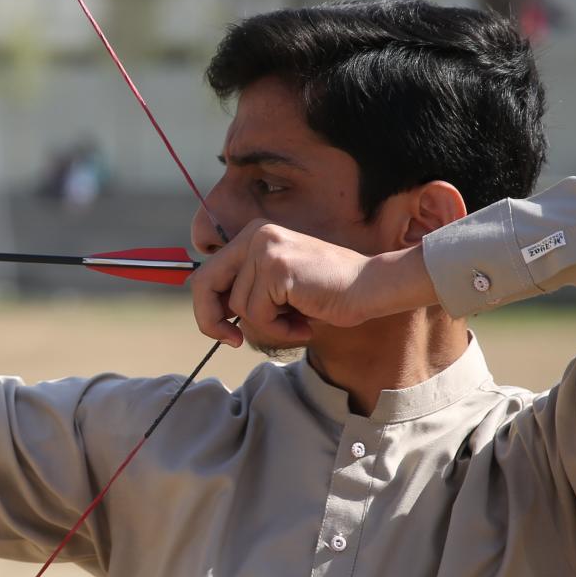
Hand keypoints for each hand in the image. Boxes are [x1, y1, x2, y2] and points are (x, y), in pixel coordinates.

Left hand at [189, 220, 430, 348]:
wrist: (371, 287)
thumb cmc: (328, 292)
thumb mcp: (278, 287)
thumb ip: (247, 290)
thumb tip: (210, 314)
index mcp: (254, 235)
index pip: (207, 272)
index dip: (207, 306)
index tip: (225, 329)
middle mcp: (255, 235)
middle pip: (204, 283)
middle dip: (210, 320)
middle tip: (232, 341)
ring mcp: (264, 248)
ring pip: (238, 306)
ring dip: (266, 325)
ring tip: (297, 322)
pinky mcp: (276, 268)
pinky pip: (258, 314)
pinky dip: (279, 328)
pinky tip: (304, 323)